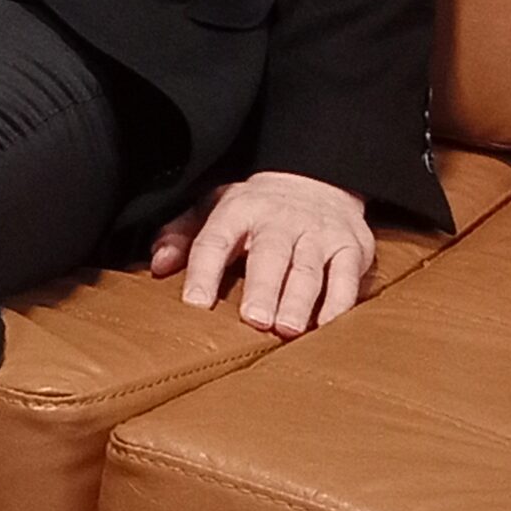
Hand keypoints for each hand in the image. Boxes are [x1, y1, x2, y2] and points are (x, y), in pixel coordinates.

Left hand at [149, 171, 373, 337]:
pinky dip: (340, 303)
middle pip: (270, 255)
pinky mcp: (352, 247)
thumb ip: (182, 234)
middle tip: (255, 321)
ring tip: (289, 330)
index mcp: (239, 210)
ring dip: (299, 301)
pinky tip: (327, 326)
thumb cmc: (256, 207)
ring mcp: (318, 234)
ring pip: (309, 269)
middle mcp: (280, 220)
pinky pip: (348, 277)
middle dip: (263, 288)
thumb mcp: (214, 207)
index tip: (195, 303)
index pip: (216, 240)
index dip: (204, 271)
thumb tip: (158, 265)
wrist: (317, 180)